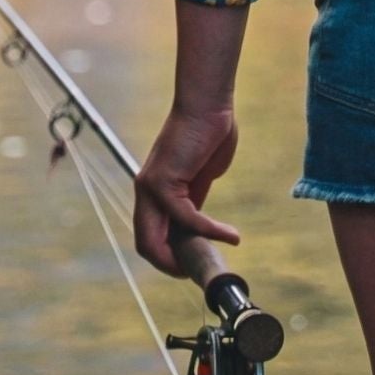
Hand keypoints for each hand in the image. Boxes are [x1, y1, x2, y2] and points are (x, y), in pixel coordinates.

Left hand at [134, 104, 240, 276]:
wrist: (207, 104)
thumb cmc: (209, 132)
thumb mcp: (201, 175)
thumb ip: (195, 198)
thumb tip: (197, 224)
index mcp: (153, 191)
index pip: (150, 236)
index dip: (167, 257)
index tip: (193, 263)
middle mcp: (145, 192)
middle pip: (146, 245)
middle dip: (171, 266)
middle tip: (198, 270)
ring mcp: (150, 188)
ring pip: (156, 240)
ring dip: (186, 255)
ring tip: (213, 257)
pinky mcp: (164, 183)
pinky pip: (187, 218)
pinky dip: (209, 231)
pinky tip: (229, 234)